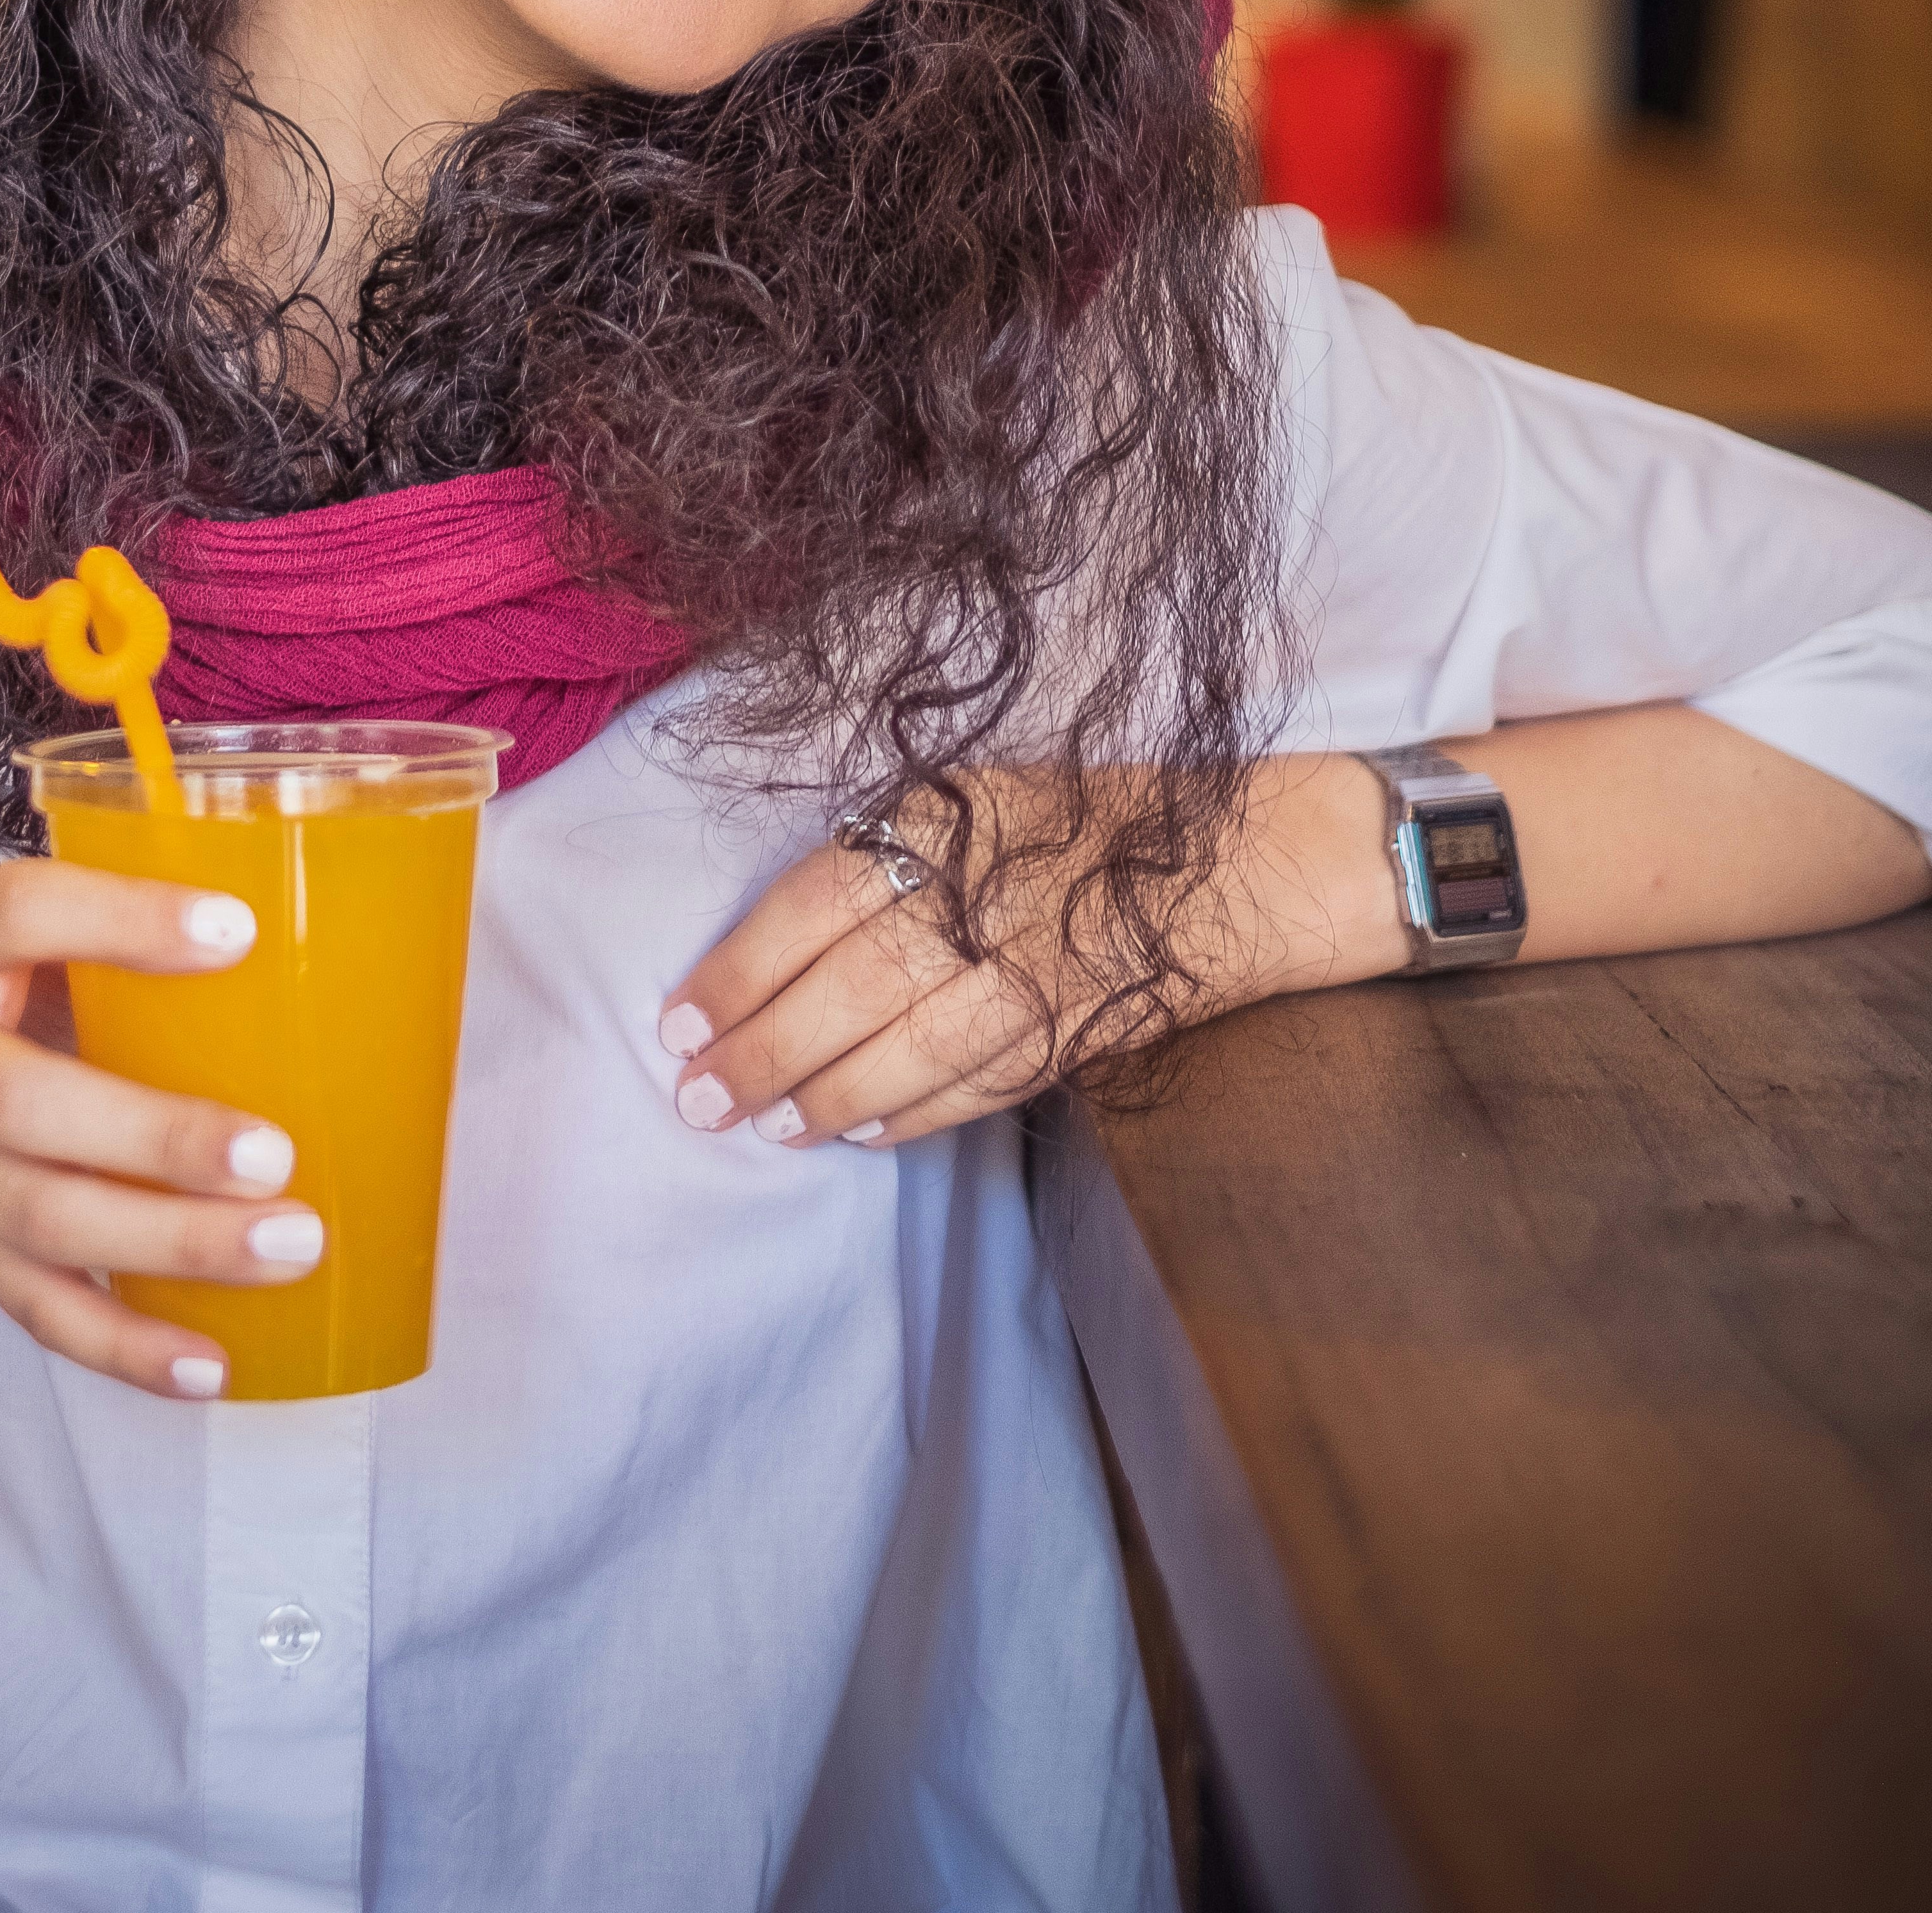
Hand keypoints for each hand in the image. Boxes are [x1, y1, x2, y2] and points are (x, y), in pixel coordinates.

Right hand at [0, 863, 322, 1398]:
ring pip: (44, 1221)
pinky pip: (41, 1310)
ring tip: (287, 1245)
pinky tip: (212, 1359)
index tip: (238, 931)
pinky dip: (127, 1346)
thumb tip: (301, 922)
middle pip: (23, 1107)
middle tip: (274, 1153)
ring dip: (171, 1244)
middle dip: (154, 1139)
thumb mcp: (7, 929)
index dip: (122, 921)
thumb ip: (112, 921)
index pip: (19, 914)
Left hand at [655, 757, 1400, 1147]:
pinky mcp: (1088, 1028)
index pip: (821, 895)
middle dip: (766, 1048)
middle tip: (699, 1097)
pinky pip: (984, 1085)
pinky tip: (862, 1136)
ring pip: (913, 1047)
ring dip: (829, 1096)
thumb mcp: (987, 795)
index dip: (744, 965)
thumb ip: (898, 853)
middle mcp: (999, 888)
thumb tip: (784, 938)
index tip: (680, 1017)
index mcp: (959, 814)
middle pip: (854, 982)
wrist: (1251, 859)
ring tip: (763, 1127)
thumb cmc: (1094, 820)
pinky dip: (918, 1116)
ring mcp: (1048, 964)